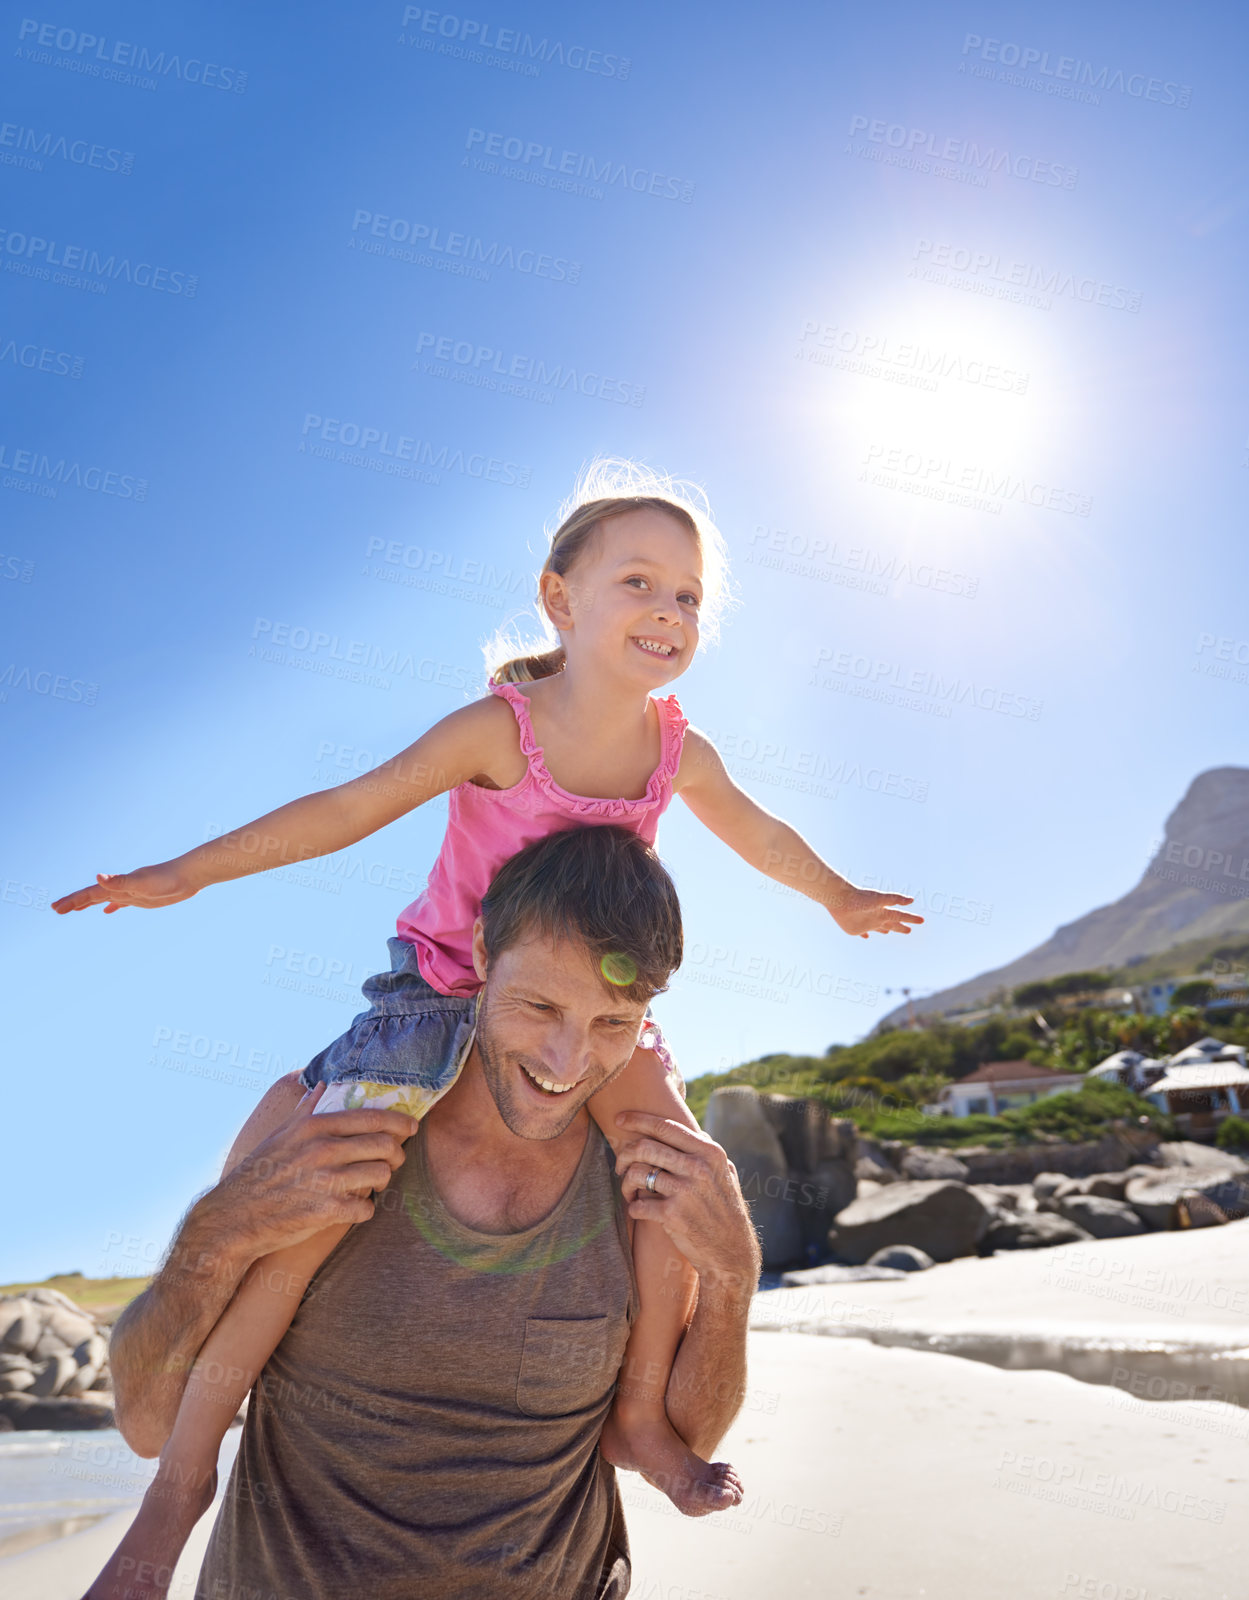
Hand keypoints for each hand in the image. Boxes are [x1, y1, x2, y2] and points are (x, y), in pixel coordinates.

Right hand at [52, 861, 198, 913]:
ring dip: (89, 903)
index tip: (56, 908)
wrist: (191, 874)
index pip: (90, 893)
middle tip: (56, 909)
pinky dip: (113, 906)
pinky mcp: (143, 897)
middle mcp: (122, 886)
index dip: (72, 900)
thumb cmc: (169, 878)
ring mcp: (132, 892)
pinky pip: (122, 902)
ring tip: (74, 909)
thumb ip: (120, 880)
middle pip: (92, 895)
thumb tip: (97, 876)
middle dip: (74, 902)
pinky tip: (108, 910)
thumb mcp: (142, 882)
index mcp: (119, 884)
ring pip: (104, 898)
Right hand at [201, 1084, 420, 1263]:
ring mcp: (325, 1180)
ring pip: (381, 1175)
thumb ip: (305, 1110)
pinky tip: (356, 1208)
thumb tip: (321, 1086)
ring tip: (375, 1184)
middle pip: (385, 1145)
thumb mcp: (279, 1134)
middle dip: (396, 1154)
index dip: (400, 1122)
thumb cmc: (258, 1173)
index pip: (373, 1118)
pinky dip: (364, 1209)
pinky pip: (366, 1208)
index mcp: (314, 1126)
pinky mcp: (326, 1211)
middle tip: (394, 1161)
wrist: (232, 1218)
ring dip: (383, 1181)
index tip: (410, 1128)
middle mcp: (322, 1149)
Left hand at [614, 1111, 759, 1296]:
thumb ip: (707, 1151)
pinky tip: (638, 1209)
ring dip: (626, 1182)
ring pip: (638, 1173)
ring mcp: (685, 1191)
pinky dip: (633, 1206)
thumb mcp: (725, 1173)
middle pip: (645, 1147)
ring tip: (629, 1191)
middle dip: (624, 1154)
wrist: (731, 1252)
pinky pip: (638, 1204)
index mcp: (709, 1153)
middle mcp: (698, 1168)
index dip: (637, 1119)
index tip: (619, 1118)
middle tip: (619, 1165)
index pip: (666, 1126)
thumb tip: (693, 1130)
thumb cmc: (725, 1210)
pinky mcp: (673, 1216)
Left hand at [828, 886, 922, 939]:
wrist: (840, 899)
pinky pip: (862, 933)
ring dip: (885, 930)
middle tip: (909, 930)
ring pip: (878, 928)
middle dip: (900, 927)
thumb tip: (912, 900)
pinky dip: (865, 935)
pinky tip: (866, 936)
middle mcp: (876, 917)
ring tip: (889, 932)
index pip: (900, 915)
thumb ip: (895, 900)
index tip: (922, 920)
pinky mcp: (855, 929)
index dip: (911, 919)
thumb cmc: (860, 898)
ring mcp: (866, 923)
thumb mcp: (880, 899)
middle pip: (891, 924)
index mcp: (883, 911)